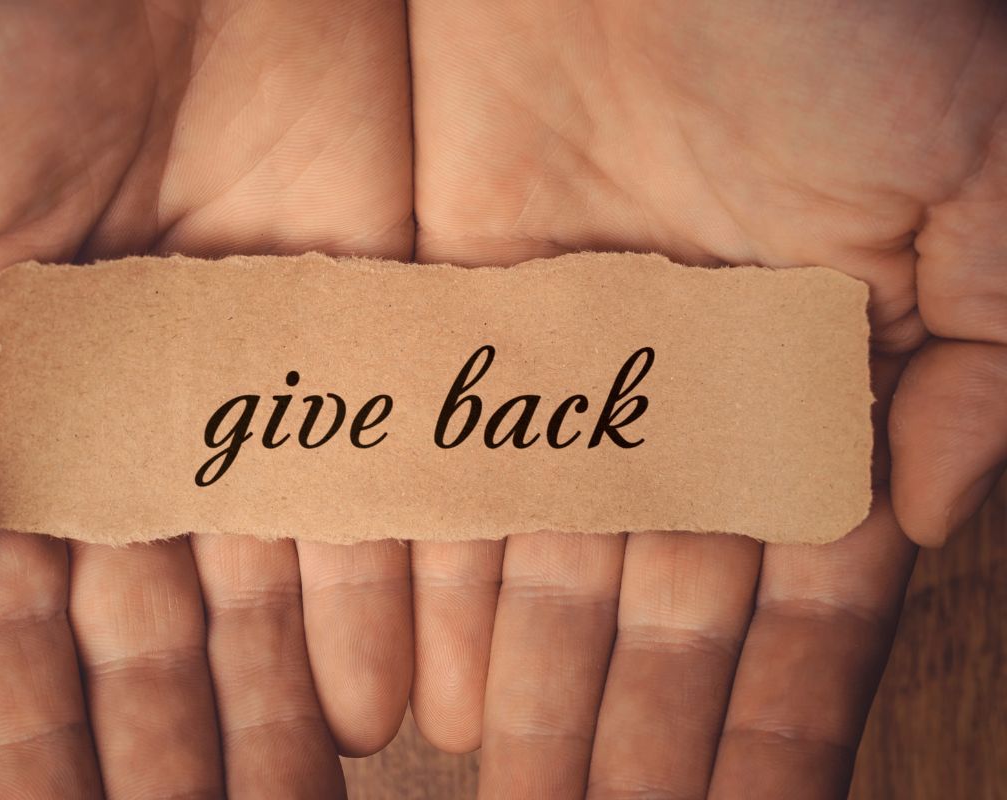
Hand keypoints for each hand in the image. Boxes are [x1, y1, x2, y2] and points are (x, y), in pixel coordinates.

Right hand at [0, 1, 414, 795]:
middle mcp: (139, 408)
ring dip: (285, 708)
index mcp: (5, 400)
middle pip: (164, 626)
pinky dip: (389, 597)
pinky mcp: (362, 318)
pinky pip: (380, 481)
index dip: (42, 735)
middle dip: (181, 750)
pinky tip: (391, 704)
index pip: (23, 617)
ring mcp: (257, 372)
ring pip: (278, 583)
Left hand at [407, 1, 1003, 795]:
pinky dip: (441, 585)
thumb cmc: (846, 14)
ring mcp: (570, 365)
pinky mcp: (463, 319)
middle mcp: (684, 395)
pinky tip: (434, 691)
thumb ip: (984, 361)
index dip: (773, 724)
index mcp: (812, 380)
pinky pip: (450, 477)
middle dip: (637, 739)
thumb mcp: (981, 180)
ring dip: (538, 693)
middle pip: (658, 611)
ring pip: (549, 570)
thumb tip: (917, 522)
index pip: (798, 604)